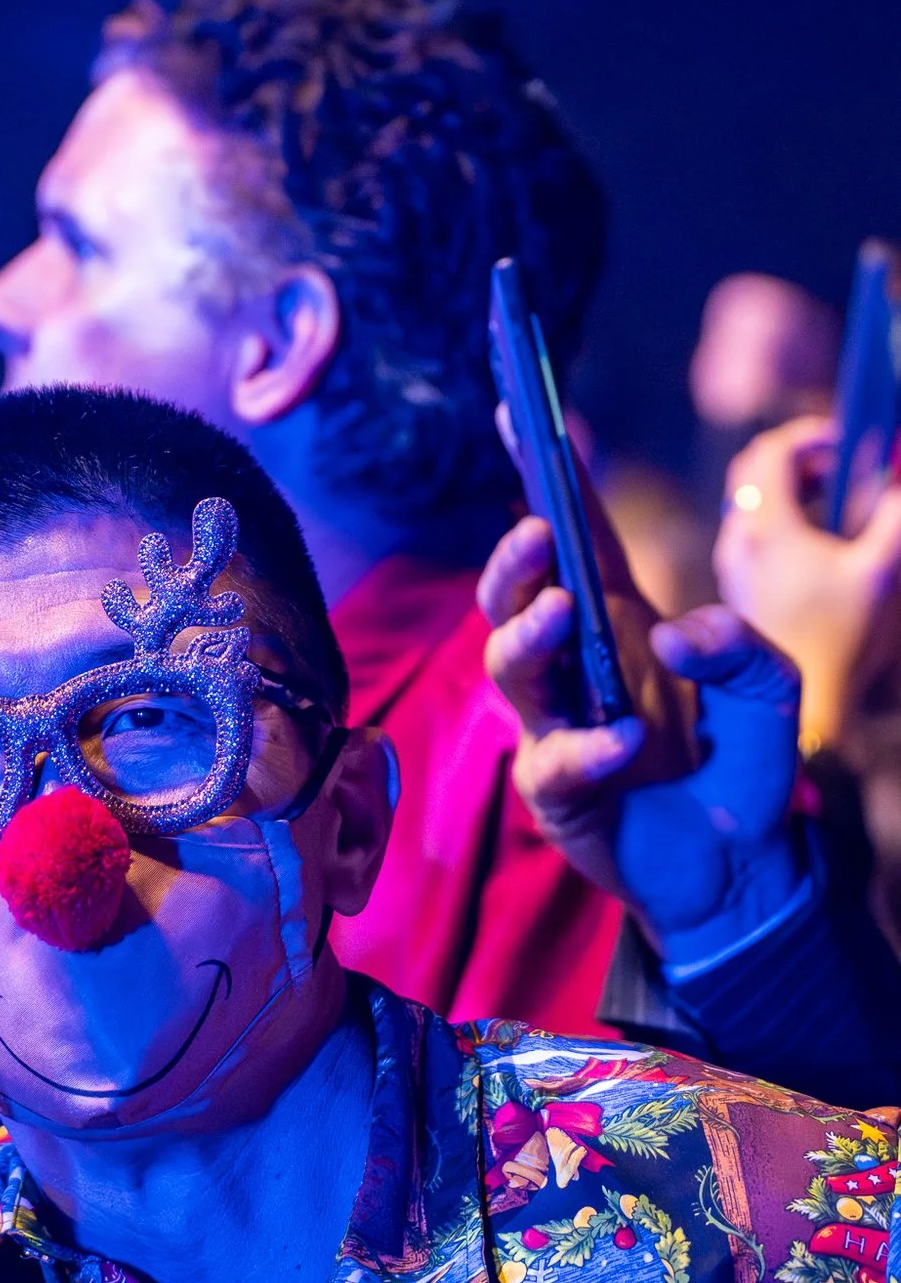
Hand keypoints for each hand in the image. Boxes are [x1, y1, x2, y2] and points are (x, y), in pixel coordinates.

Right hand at [482, 511, 804, 969]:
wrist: (739, 865)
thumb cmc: (741, 764)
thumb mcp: (773, 688)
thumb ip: (739, 645)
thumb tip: (673, 632)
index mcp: (622, 623)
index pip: (581, 540)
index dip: (549, 481)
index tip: (521, 417)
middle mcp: (577, 666)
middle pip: (513, 598)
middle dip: (513, 561)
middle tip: (538, 535)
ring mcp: (556, 724)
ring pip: (510, 667)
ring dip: (529, 635)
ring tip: (563, 616)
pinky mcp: (555, 788)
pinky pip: (552, 759)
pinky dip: (587, 747)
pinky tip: (627, 744)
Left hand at [714, 415, 900, 751]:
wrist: (804, 697)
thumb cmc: (844, 634)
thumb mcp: (882, 567)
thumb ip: (895, 512)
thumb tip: (899, 472)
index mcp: (767, 529)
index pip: (770, 452)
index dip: (810, 434)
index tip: (849, 438)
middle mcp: (739, 541)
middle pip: (752, 471)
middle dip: (799, 455)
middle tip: (845, 462)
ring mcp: (734, 562)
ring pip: (750, 499)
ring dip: (793, 483)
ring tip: (841, 495)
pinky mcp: (740, 580)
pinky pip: (753, 527)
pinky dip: (784, 511)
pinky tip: (824, 531)